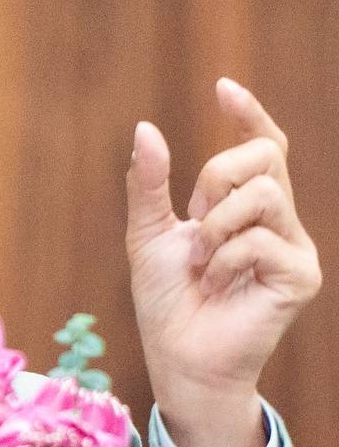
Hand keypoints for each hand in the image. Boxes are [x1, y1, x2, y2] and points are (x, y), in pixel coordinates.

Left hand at [125, 78, 320, 446]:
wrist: (176, 357)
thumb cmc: (165, 301)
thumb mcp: (147, 234)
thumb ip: (149, 184)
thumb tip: (146, 128)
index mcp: (244, 208)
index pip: (263, 147)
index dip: (249, 115)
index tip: (223, 89)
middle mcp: (278, 222)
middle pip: (263, 158)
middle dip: (216, 178)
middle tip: (193, 222)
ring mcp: (294, 248)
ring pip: (265, 193)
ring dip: (216, 225)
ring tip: (201, 262)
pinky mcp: (301, 276)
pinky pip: (261, 239)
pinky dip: (224, 258)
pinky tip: (214, 284)